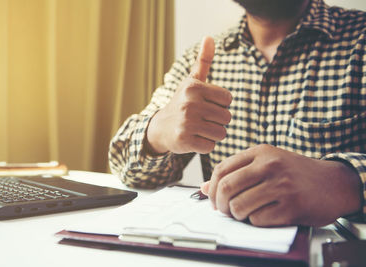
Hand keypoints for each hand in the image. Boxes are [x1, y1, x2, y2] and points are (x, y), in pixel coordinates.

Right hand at [145, 36, 231, 154]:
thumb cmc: (182, 102)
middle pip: (226, 118)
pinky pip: (210, 146)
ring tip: (199, 129)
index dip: (221, 105)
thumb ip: (203, 61)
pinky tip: (194, 138)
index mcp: (193, 87)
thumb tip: (209, 37)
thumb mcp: (191, 81)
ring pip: (221, 133)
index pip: (228, 99)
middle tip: (202, 119)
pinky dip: (205, 145)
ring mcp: (186, 123)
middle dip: (217, 121)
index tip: (207, 105)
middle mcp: (189, 104)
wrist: (160, 127)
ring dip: (213, 134)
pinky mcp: (184, 140)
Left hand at [201, 144, 361, 226]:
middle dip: (219, 204)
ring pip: (239, 206)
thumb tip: (203, 188)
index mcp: (261, 152)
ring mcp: (281, 186)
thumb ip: (236, 172)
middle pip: (226, 188)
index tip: (213, 198)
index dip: (211, 187)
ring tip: (246, 212)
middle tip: (224, 210)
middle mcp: (270, 166)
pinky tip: (265, 215)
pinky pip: (257, 220)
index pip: (221, 169)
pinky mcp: (290, 207)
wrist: (332, 183)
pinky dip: (256, 222)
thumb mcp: (266, 164)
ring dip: (237, 215)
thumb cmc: (294, 173)